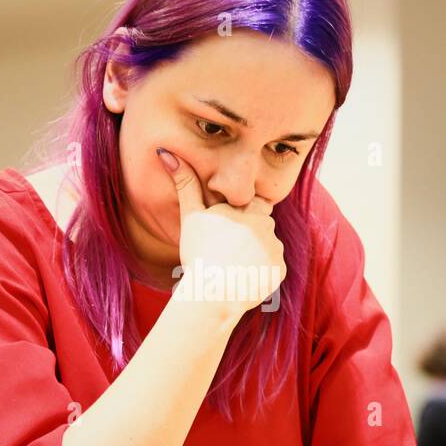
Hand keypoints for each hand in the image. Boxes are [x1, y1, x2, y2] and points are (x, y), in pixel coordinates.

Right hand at [162, 149, 285, 317]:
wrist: (211, 293)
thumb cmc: (198, 254)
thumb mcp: (191, 217)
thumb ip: (185, 185)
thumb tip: (166, 153)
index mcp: (247, 210)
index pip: (253, 206)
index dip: (240, 218)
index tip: (227, 233)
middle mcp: (266, 226)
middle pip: (262, 226)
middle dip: (250, 236)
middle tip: (229, 252)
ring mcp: (275, 249)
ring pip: (268, 247)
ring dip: (256, 254)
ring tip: (233, 268)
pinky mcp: (279, 270)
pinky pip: (272, 269)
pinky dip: (260, 274)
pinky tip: (242, 279)